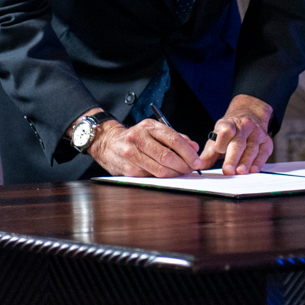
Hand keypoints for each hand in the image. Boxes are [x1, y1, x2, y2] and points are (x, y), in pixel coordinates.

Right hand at [86, 112, 202, 176]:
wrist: (108, 143)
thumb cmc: (136, 137)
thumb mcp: (155, 130)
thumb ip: (176, 137)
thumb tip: (194, 147)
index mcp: (149, 126)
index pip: (173, 139)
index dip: (188, 152)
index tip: (197, 161)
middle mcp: (139, 138)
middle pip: (167, 156)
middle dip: (183, 165)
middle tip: (190, 169)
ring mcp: (131, 154)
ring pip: (159, 169)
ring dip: (174, 174)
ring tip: (181, 173)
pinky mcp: (127, 169)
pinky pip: (150, 176)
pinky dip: (162, 178)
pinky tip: (167, 175)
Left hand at [199, 94, 273, 174]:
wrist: (249, 115)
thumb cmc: (230, 132)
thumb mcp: (217, 138)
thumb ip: (209, 153)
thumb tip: (198, 166)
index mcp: (228, 124)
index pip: (226, 131)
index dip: (222, 142)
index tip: (218, 152)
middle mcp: (244, 126)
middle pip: (238, 142)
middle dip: (233, 158)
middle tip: (228, 171)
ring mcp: (257, 133)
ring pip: (252, 147)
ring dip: (246, 161)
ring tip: (240, 172)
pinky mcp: (267, 141)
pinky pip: (264, 152)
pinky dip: (259, 162)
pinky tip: (254, 170)